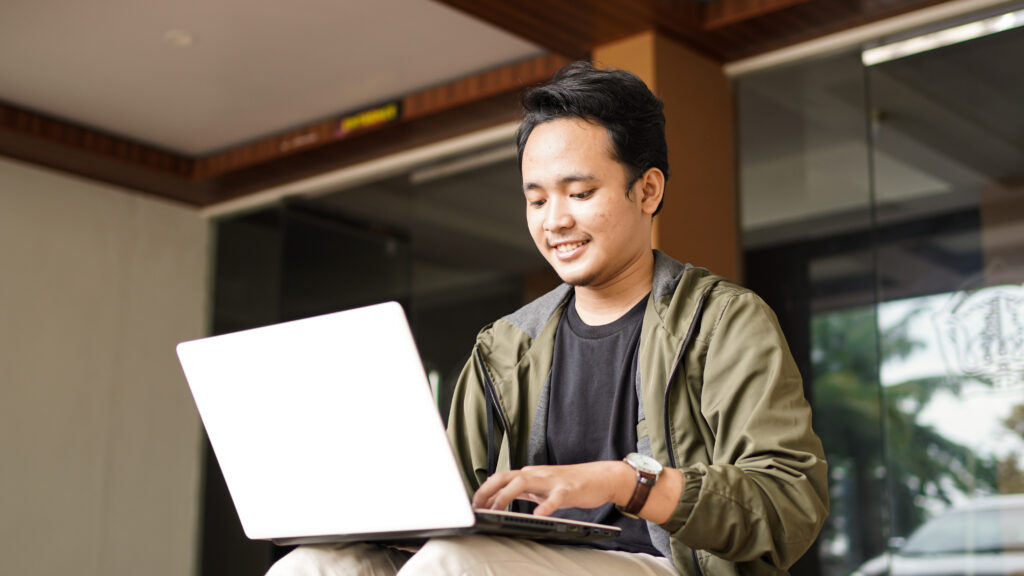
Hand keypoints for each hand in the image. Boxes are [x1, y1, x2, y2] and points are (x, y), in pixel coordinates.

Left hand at [471, 461, 632, 516]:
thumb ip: (522, 491)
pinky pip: (555, 498)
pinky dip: (545, 506)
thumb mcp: (541, 487)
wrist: (600, 477)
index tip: (473, 504)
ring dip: (506, 495)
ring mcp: (552, 480)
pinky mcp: (568, 490)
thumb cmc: (570, 484)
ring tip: (496, 509)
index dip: (485, 490)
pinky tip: (538, 515)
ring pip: (524, 482)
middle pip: (506, 476)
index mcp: (530, 474)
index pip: (501, 478)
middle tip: (477, 506)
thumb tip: (499, 498)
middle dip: (488, 490)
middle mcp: (537, 474)